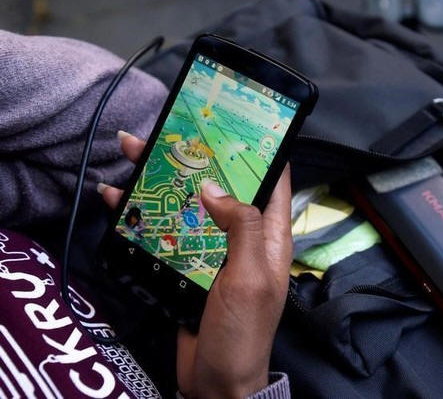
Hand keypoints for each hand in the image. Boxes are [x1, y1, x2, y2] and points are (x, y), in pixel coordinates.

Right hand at [101, 131, 292, 397]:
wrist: (215, 380)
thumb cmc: (243, 330)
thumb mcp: (250, 275)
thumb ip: (240, 227)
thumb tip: (213, 188)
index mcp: (269, 234)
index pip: (271, 181)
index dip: (256, 150)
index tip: (234, 123)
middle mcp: (242, 236)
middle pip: (220, 186)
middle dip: (195, 158)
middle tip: (166, 130)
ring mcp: (211, 249)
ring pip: (187, 204)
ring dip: (161, 180)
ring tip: (132, 151)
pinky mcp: (185, 264)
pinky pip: (165, 231)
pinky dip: (142, 214)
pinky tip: (117, 198)